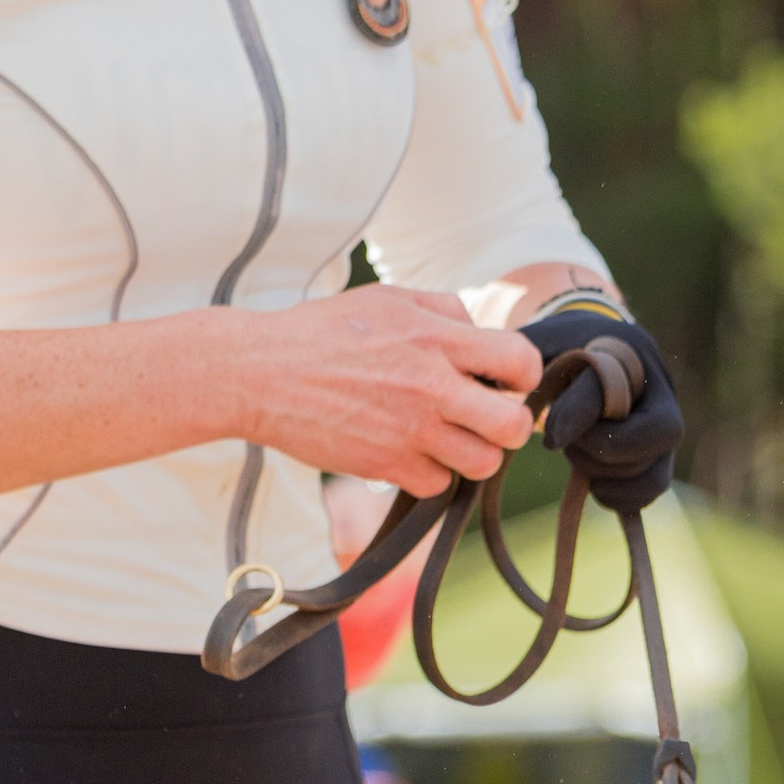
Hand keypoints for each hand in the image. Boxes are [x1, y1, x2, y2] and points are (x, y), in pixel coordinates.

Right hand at [239, 287, 541, 495]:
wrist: (261, 374)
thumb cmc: (323, 332)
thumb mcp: (388, 298)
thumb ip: (444, 311)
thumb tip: (480, 332)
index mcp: (437, 339)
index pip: (519, 361)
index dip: (523, 374)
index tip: (505, 380)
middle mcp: (431, 388)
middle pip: (512, 426)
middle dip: (509, 424)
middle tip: (486, 417)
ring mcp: (411, 432)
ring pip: (482, 464)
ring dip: (473, 453)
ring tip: (449, 437)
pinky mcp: (386, 467)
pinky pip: (438, 485)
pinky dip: (432, 474)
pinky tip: (411, 452)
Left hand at [527, 300, 684, 508]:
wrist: (595, 346)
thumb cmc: (562, 345)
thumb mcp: (541, 342)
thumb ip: (524, 363)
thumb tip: (491, 391)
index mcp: (630, 350)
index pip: (612, 392)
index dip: (576, 418)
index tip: (547, 440)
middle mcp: (661, 388)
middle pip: (655, 434)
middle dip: (602, 450)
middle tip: (567, 446)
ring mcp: (665, 426)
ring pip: (654, 471)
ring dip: (609, 476)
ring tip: (578, 461)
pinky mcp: (659, 456)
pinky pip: (651, 489)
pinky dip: (620, 497)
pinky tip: (593, 486)